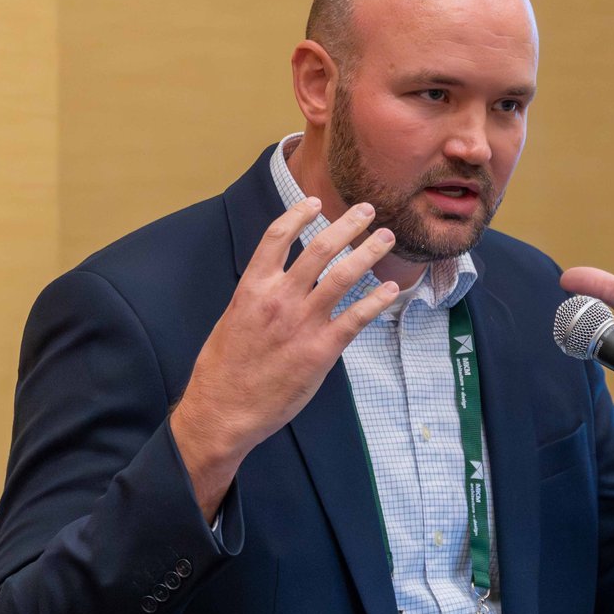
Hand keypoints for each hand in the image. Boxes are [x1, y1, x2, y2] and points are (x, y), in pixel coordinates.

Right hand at [170, 197, 401, 519]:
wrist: (223, 410)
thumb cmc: (223, 370)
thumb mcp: (232, 320)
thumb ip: (257, 298)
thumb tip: (275, 284)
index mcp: (252, 287)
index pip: (277, 236)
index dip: (298, 214)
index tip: (316, 202)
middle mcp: (279, 298)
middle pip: (319, 248)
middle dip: (347, 224)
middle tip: (367, 211)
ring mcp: (302, 323)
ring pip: (343, 276)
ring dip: (367, 252)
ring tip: (385, 238)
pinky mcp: (321, 350)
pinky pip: (357, 317)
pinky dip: (377, 300)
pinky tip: (390, 290)